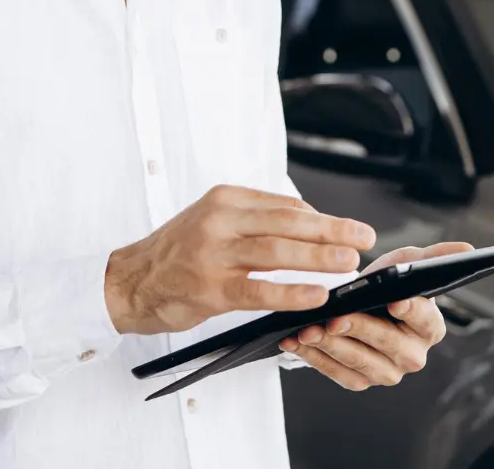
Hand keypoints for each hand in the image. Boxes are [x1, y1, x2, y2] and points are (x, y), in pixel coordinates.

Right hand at [104, 184, 376, 334]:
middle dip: (332, 231)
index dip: (322, 218)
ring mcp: (213, 255)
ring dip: (319, 258)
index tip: (349, 227)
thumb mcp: (213, 219)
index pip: (285, 205)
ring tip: (348, 262)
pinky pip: (259, 291)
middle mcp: (219, 221)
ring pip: (277, 253)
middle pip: (288, 223)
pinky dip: (291, 292)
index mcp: (225, 199)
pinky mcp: (209, 289)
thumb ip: (257, 217)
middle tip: (363, 237)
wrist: (130, 281)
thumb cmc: (177, 252)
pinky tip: (316, 294)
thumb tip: (309, 219)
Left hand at [278, 242, 473, 390]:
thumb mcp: (407, 263)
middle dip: (360, 329)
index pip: (425, 319)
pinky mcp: (360, 380)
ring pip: (359, 363)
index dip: (411, 310)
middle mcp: (413, 355)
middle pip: (388, 345)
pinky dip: (314, 358)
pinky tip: (295, 341)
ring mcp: (387, 372)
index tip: (396, 299)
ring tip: (308, 329)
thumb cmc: (387, 284)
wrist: (359, 306)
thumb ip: (434, 256)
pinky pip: (337, 373)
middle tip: (335, 317)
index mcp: (430, 327)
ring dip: (331, 346)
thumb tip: (468, 248)